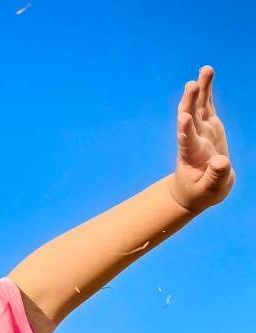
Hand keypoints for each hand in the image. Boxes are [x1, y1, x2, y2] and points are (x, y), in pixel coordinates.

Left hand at [168, 66, 233, 212]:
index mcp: (191, 157)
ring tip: (204, 70)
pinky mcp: (209, 127)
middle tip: (191, 84)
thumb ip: (215, 176)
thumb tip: (221, 161)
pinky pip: (206, 106)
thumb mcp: (210, 189)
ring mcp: (201, 131)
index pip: (187, 142)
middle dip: (190, 102)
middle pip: (190, 119)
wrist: (199, 189)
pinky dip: (207, 91)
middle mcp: (193, 140)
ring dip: (200, 89)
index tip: (183, 118)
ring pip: (198, 107)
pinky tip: (206, 75)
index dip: (185, 130)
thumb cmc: (202, 192)